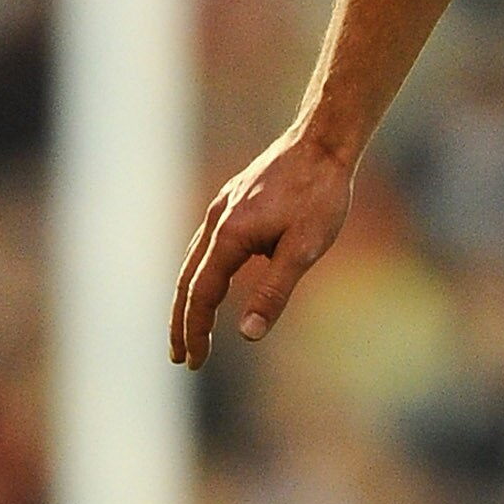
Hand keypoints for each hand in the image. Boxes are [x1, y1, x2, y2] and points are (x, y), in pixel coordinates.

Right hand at [170, 127, 354, 368]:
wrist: (323, 141)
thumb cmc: (320, 195)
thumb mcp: (304, 249)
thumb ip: (274, 292)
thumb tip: (249, 336)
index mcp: (229, 236)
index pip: (201, 295)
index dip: (195, 331)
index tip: (194, 361)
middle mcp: (216, 221)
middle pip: (187, 281)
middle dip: (182, 322)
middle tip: (180, 357)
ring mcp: (221, 208)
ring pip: (194, 261)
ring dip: (190, 298)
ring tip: (191, 328)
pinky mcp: (233, 201)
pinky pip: (207, 244)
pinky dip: (202, 273)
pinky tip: (215, 283)